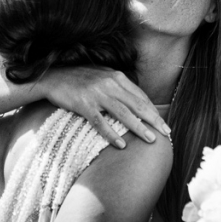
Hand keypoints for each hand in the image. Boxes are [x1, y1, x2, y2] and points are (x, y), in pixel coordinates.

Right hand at [35, 66, 171, 148]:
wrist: (53, 77)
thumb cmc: (80, 78)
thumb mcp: (103, 77)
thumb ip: (119, 86)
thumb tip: (136, 102)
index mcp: (117, 77)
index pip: (140, 96)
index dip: (153, 111)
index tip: (163, 123)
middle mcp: (110, 84)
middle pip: (137, 104)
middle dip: (153, 119)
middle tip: (166, 133)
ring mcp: (97, 94)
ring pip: (123, 113)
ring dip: (138, 127)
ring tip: (150, 139)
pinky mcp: (83, 104)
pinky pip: (100, 122)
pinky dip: (111, 134)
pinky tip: (121, 145)